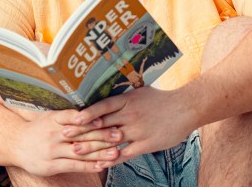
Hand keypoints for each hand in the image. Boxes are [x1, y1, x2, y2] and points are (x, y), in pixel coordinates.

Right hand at [10, 109, 122, 175]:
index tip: (109, 118)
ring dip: (100, 152)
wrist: (15, 144)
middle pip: (81, 135)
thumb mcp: (49, 116)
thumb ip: (67, 115)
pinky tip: (102, 166)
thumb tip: (90, 110)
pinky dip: (89, 166)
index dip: (92, 119)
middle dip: (102, 135)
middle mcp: (53, 134)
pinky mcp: (52, 165)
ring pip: (80, 152)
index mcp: (54, 119)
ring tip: (116, 152)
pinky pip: (74, 166)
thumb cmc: (37, 129)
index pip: (75, 117)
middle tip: (119, 134)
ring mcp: (52, 151)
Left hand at [65, 87, 196, 166]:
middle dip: (82, 131)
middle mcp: (130, 115)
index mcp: (127, 100)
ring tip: (75, 152)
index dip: (86, 113)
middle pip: (102, 124)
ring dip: (92, 146)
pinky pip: (125, 153)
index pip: (102, 106)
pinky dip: (111, 158)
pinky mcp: (146, 144)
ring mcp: (138, 130)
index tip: (72, 119)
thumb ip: (122, 95)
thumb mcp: (140, 90)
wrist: (186, 108)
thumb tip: (104, 88)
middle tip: (65, 136)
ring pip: (111, 140)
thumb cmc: (161, 98)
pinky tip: (99, 163)